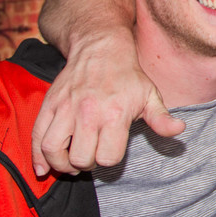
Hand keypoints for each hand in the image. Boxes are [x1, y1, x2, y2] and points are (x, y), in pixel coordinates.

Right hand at [32, 32, 183, 175]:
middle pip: (80, 158)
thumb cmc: (128, 76)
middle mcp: (87, 113)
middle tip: (92, 156)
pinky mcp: (48, 105)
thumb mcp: (150, 95)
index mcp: (114, 114)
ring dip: (61, 164)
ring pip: (53, 150)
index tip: (111, 150)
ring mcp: (65, 109)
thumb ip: (161, 118)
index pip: (108, 157)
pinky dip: (36, 157)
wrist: (100, 49)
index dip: (110, 159)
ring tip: (71, 163)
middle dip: (87, 164)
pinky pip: (36, 137)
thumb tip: (179, 130)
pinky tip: (43, 167)